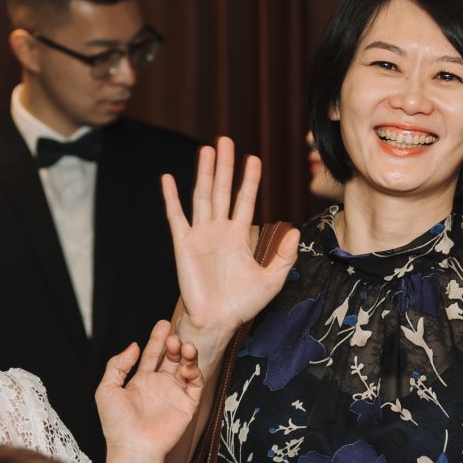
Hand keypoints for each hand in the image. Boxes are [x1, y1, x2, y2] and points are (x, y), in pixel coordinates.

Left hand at [98, 320, 203, 462]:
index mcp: (141, 382)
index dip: (157, 339)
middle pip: (171, 357)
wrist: (133, 447)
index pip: (152, 355)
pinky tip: (186, 367)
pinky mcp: (187, 405)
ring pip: (186, 367)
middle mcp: (159, 386)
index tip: (163, 324)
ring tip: (183, 346)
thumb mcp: (107, 388)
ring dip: (187, 354)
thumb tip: (133, 345)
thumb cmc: (116, 423)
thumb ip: (117, 364)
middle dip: (174, 344)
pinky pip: (195, 384)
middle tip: (174, 335)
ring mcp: (174, 395)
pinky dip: (194, 372)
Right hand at [162, 136, 299, 341]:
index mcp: (239, 236)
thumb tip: (295, 230)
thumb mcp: (272, 280)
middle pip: (222, 190)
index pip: (245, 200)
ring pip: (202, 196)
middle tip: (226, 140)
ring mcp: (200, 235)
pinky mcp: (183, 244)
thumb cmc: (242, 304)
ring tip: (206, 150)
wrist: (218, 322)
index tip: (253, 158)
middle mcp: (219, 231)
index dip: (249, 179)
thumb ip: (284, 256)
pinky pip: (176, 216)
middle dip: (225, 166)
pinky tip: (167, 178)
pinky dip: (171, 198)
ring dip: (203, 173)